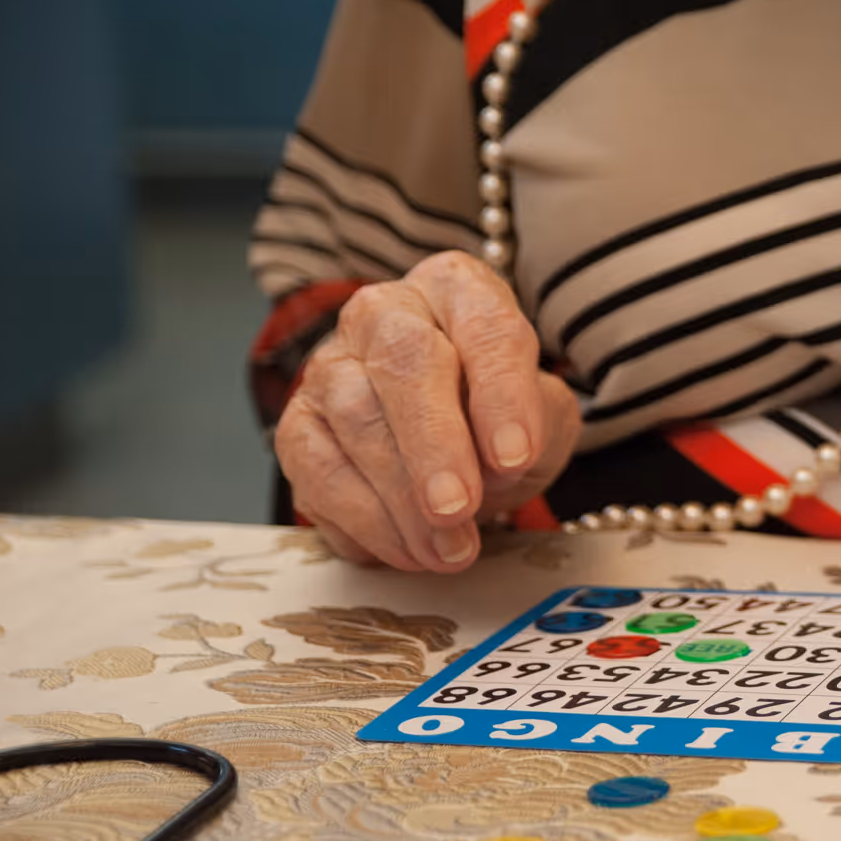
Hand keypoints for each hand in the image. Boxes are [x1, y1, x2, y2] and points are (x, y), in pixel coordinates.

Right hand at [274, 252, 580, 571]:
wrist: (458, 451)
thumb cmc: (499, 422)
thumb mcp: (544, 416)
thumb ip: (535, 423)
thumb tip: (499, 457)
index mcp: (457, 289)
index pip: (484, 325)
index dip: (500, 393)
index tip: (516, 455)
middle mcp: (385, 314)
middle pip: (404, 361)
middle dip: (434, 442)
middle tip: (459, 506)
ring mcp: (330, 367)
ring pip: (355, 417)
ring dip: (404, 496)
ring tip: (451, 549)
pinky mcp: (296, 428)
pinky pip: (319, 472)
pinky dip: (368, 521)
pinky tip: (411, 551)